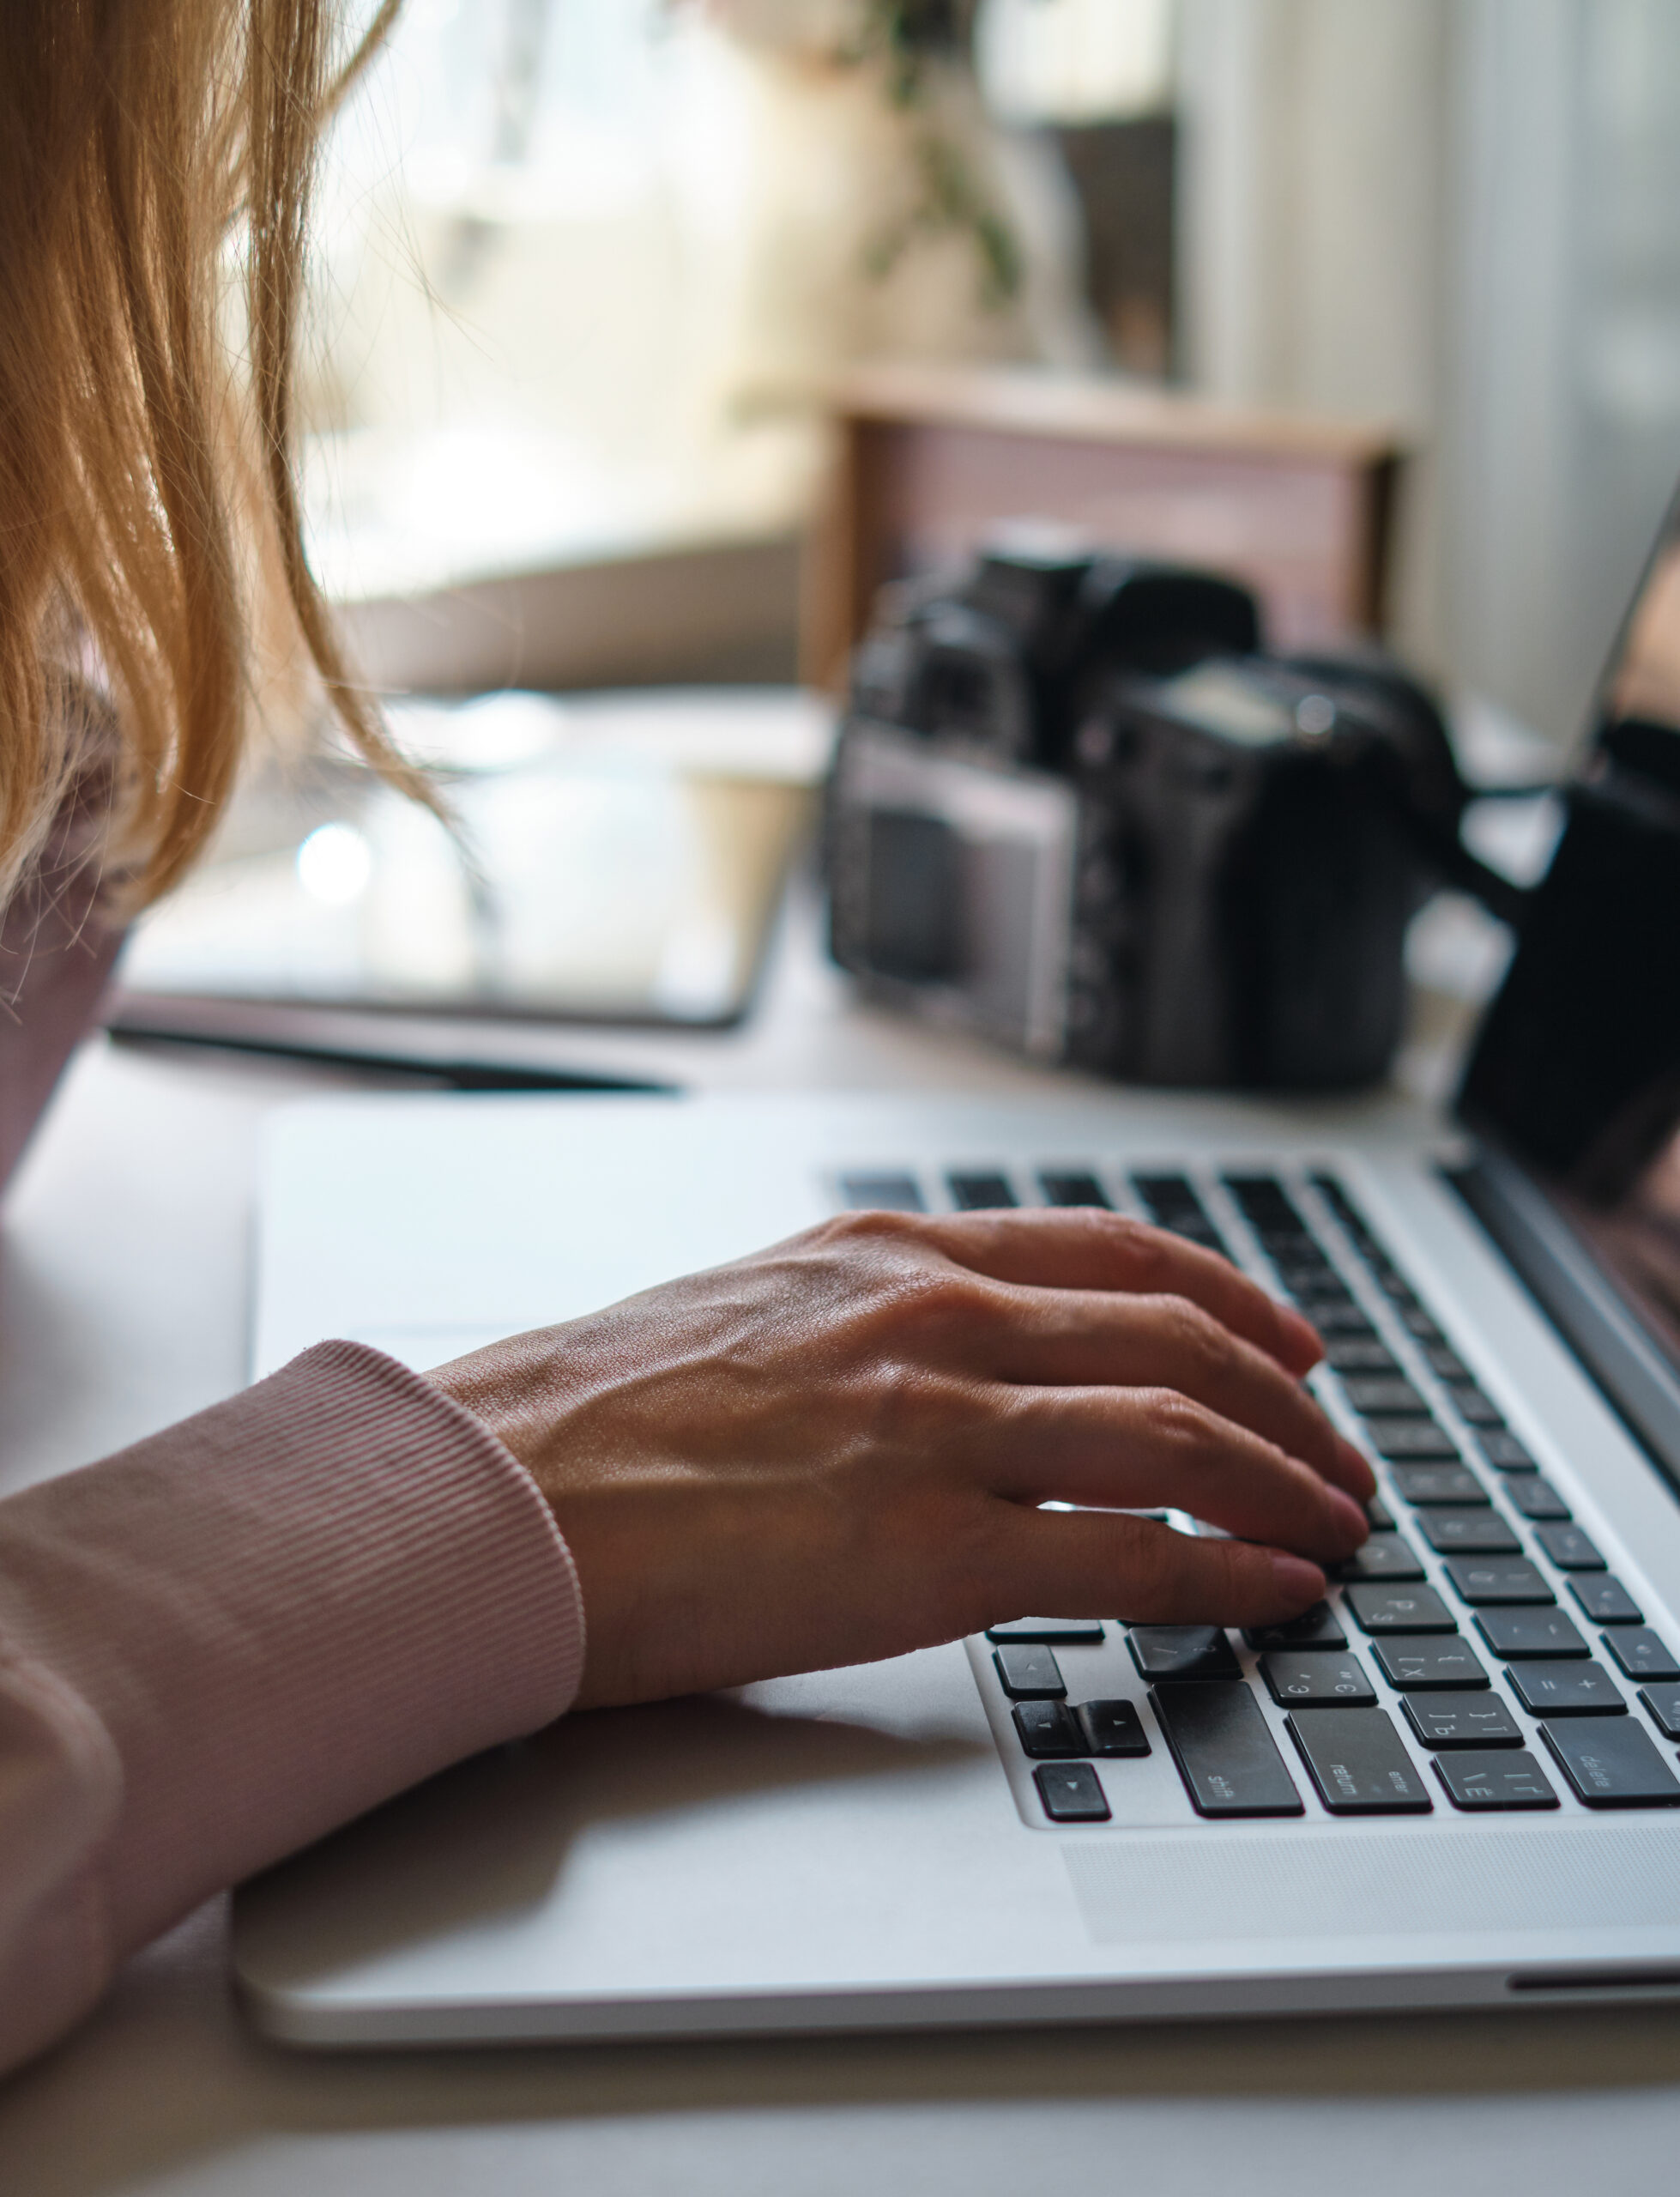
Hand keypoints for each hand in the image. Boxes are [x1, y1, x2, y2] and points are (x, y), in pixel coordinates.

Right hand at [428, 1207, 1371, 1709]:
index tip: (1287, 1340)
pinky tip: (1277, 1590)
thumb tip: (940, 1364)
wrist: (492, 1493)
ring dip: (1287, 1484)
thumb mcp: (749, 1310)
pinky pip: (1134, 1554)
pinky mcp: (929, 1551)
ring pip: (1183, 1435)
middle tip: (1341, 1454)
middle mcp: (935, 1320)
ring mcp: (940, 1428)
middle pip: (1180, 1342)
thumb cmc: (590, 1417)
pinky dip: (1231, 1571)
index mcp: (890, 1254)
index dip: (1230, 1298)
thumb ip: (862, 1319)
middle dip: (1289, 1404)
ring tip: (1336, 1526)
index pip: (1114, 1252)